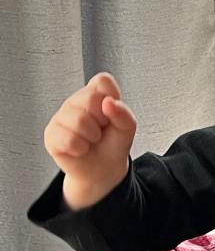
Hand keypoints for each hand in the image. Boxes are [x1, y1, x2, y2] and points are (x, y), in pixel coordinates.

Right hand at [43, 72, 136, 209]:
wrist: (102, 170)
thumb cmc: (112, 144)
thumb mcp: (127, 128)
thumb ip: (123, 113)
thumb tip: (108, 102)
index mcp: (94, 94)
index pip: (102, 81)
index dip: (111, 98)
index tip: (111, 114)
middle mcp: (75, 102)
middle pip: (90, 98)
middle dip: (102, 120)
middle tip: (101, 130)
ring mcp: (60, 117)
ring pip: (79, 120)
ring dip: (92, 137)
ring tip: (90, 140)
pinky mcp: (51, 134)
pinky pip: (68, 139)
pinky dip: (80, 148)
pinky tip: (80, 148)